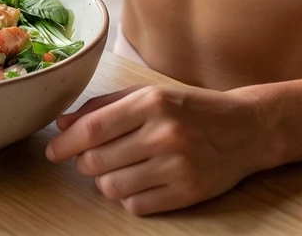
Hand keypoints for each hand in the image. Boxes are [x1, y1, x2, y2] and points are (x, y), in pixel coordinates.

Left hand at [45, 83, 275, 214]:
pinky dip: (128, 197)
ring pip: (113, 187)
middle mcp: (165, 134)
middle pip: (98, 161)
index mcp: (152, 103)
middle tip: (91, 159)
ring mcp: (179, 165)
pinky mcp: (189, 192)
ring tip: (117, 170)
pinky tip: (139, 182)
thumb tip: (63, 124)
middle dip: (85, 163)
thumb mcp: (149, 95)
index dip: (66, 143)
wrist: (247, 129)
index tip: (54, 150)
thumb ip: (104, 107)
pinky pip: (137, 205)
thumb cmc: (191, 109)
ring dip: (105, 181)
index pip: (93, 128)